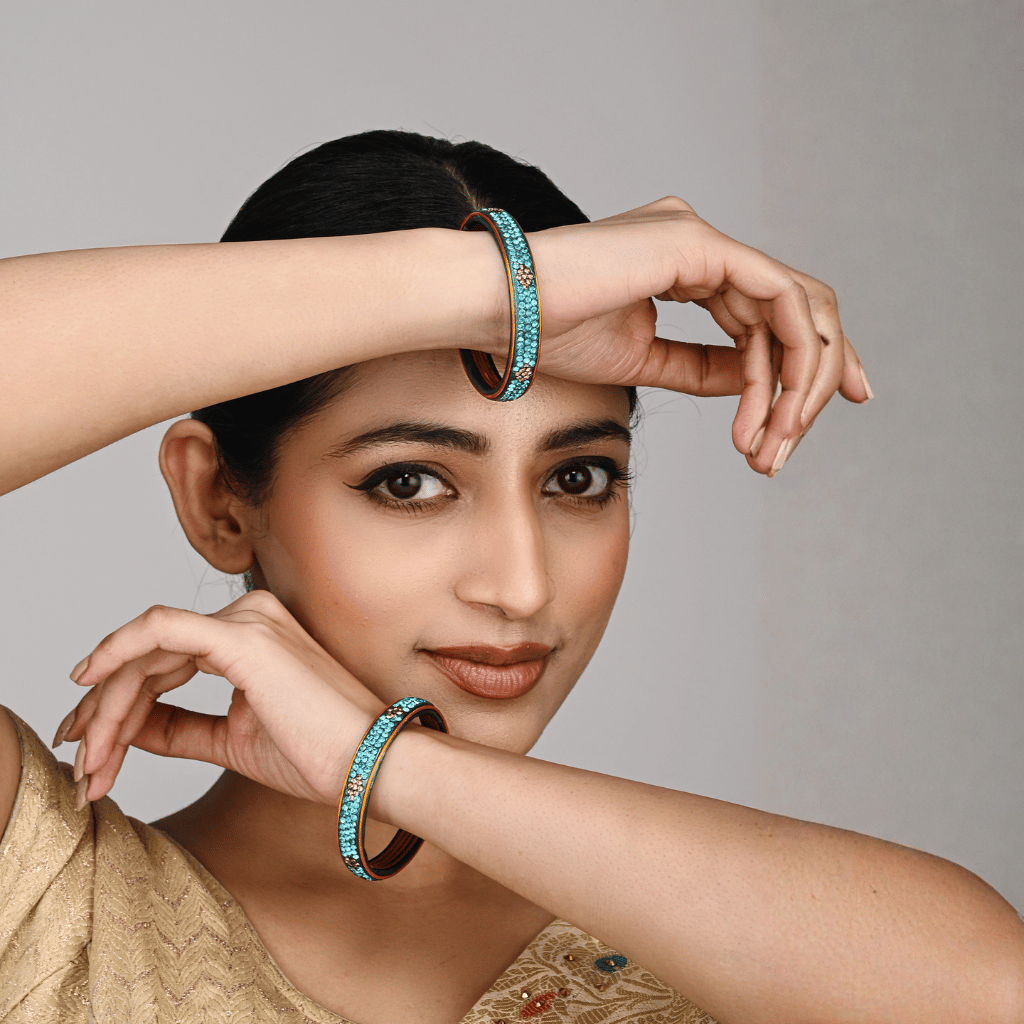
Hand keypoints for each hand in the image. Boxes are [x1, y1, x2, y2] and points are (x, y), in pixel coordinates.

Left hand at [53, 591, 382, 805]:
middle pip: (150, 656)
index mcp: (254, 637)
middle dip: (104, 708)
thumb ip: (181, 728)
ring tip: (92, 760)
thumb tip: (127, 729)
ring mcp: (248, 622)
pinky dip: (117, 654)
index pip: (168, 660)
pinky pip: (159, 633)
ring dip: (107, 705)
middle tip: (81, 762)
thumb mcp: (233, 740)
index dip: (119, 702)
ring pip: (147, 651)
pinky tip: (89, 684)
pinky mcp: (243, 638)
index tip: (92, 746)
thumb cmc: (320, 753)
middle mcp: (250, 617)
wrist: (369, 764)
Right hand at [528, 197, 870, 474]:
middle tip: (796, 440)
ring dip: (796, 381)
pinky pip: (778, 297)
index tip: (802, 421)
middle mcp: (701, 244)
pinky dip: (791, 353)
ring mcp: (701, 238)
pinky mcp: (698, 244)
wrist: (500, 309)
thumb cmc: (548, 332)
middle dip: (813, 377)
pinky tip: (781, 401)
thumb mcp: (643, 359)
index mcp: (684, 262)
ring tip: (775, 439)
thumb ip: (702, 365)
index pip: (765, 310)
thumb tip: (757, 380)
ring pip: (794, 307)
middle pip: (793, 308)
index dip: (798, 364)